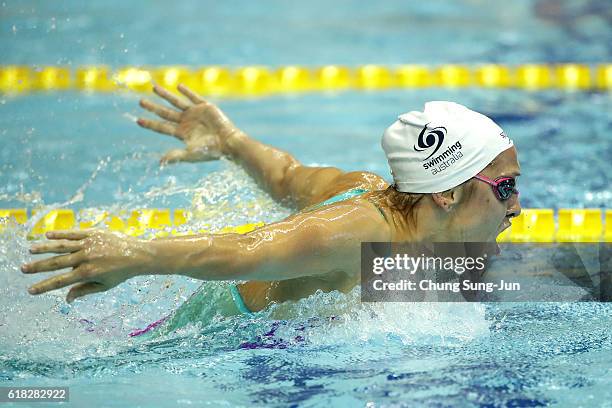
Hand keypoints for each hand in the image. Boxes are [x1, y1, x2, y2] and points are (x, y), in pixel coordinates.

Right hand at [21, 230, 151, 302]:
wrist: (138, 254)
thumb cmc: (120, 273)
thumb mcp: (104, 285)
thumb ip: (84, 290)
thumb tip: (66, 299)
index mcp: (88, 273)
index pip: (61, 281)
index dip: (44, 286)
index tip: (30, 290)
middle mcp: (86, 258)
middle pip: (56, 263)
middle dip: (38, 267)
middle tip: (22, 269)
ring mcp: (89, 244)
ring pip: (62, 246)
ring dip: (45, 248)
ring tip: (30, 250)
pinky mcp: (93, 233)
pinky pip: (74, 233)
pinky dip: (60, 234)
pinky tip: (47, 235)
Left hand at [137, 84, 239, 164]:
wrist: (229, 142)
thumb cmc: (211, 150)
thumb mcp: (192, 154)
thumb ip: (176, 156)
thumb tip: (160, 162)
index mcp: (182, 133)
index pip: (162, 127)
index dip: (150, 124)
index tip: (138, 120)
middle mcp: (186, 122)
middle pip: (165, 113)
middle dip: (153, 107)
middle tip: (140, 101)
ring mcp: (195, 114)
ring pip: (176, 102)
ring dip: (165, 95)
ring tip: (154, 87)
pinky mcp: (206, 107)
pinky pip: (194, 97)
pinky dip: (186, 92)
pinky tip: (178, 86)